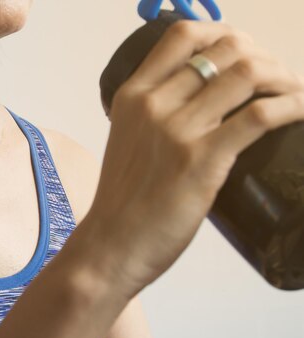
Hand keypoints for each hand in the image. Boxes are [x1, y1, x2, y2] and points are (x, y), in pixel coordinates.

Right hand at [82, 19, 303, 298]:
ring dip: (283, 78)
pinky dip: (290, 106)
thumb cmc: (121, 202)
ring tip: (293, 95)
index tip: (241, 51)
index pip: (181, 35)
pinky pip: (258, 116)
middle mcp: (153, 104)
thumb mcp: (127, 143)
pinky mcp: (202, 160)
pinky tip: (300, 110)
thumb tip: (200, 107)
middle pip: (225, 49)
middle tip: (276, 80)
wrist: (111, 245)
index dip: (221, 32)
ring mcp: (177, 130)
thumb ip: (153, 118)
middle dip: (263, 56)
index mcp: (132, 96)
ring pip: (247, 74)